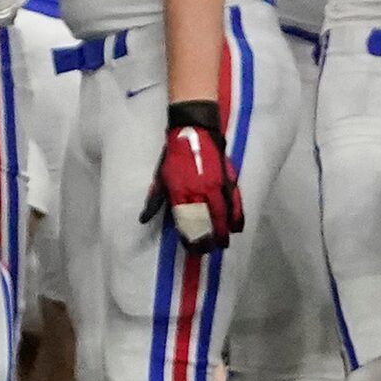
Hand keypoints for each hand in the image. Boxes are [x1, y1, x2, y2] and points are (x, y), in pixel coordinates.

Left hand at [142, 100, 244, 249]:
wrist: (194, 130)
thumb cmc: (175, 155)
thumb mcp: (161, 177)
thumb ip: (155, 201)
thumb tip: (143, 219)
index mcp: (180, 191)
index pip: (186, 222)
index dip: (191, 237)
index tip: (193, 249)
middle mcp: (199, 191)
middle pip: (207, 221)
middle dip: (210, 238)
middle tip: (210, 250)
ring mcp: (216, 185)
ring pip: (222, 214)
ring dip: (224, 230)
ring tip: (224, 243)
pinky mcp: (228, 179)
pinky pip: (234, 201)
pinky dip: (236, 215)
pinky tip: (237, 227)